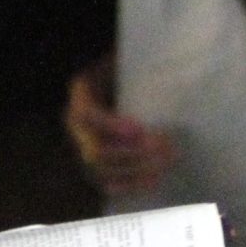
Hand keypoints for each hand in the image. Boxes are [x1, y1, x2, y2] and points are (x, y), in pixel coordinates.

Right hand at [63, 52, 176, 198]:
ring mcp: (82, 148)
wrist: (118, 80)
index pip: (87, 115)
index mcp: (81, 92)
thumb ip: (140, 70)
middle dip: (133, 154)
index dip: (111, 126)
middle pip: (95, 151)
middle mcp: (75, 124)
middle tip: (166, 147)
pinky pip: (107, 182)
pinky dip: (130, 184)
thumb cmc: (129, 67)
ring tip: (165, 164)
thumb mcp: (128, 62)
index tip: (141, 128)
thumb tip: (170, 72)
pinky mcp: (95, 165)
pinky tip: (153, 181)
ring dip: (136, 171)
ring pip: (102, 171)